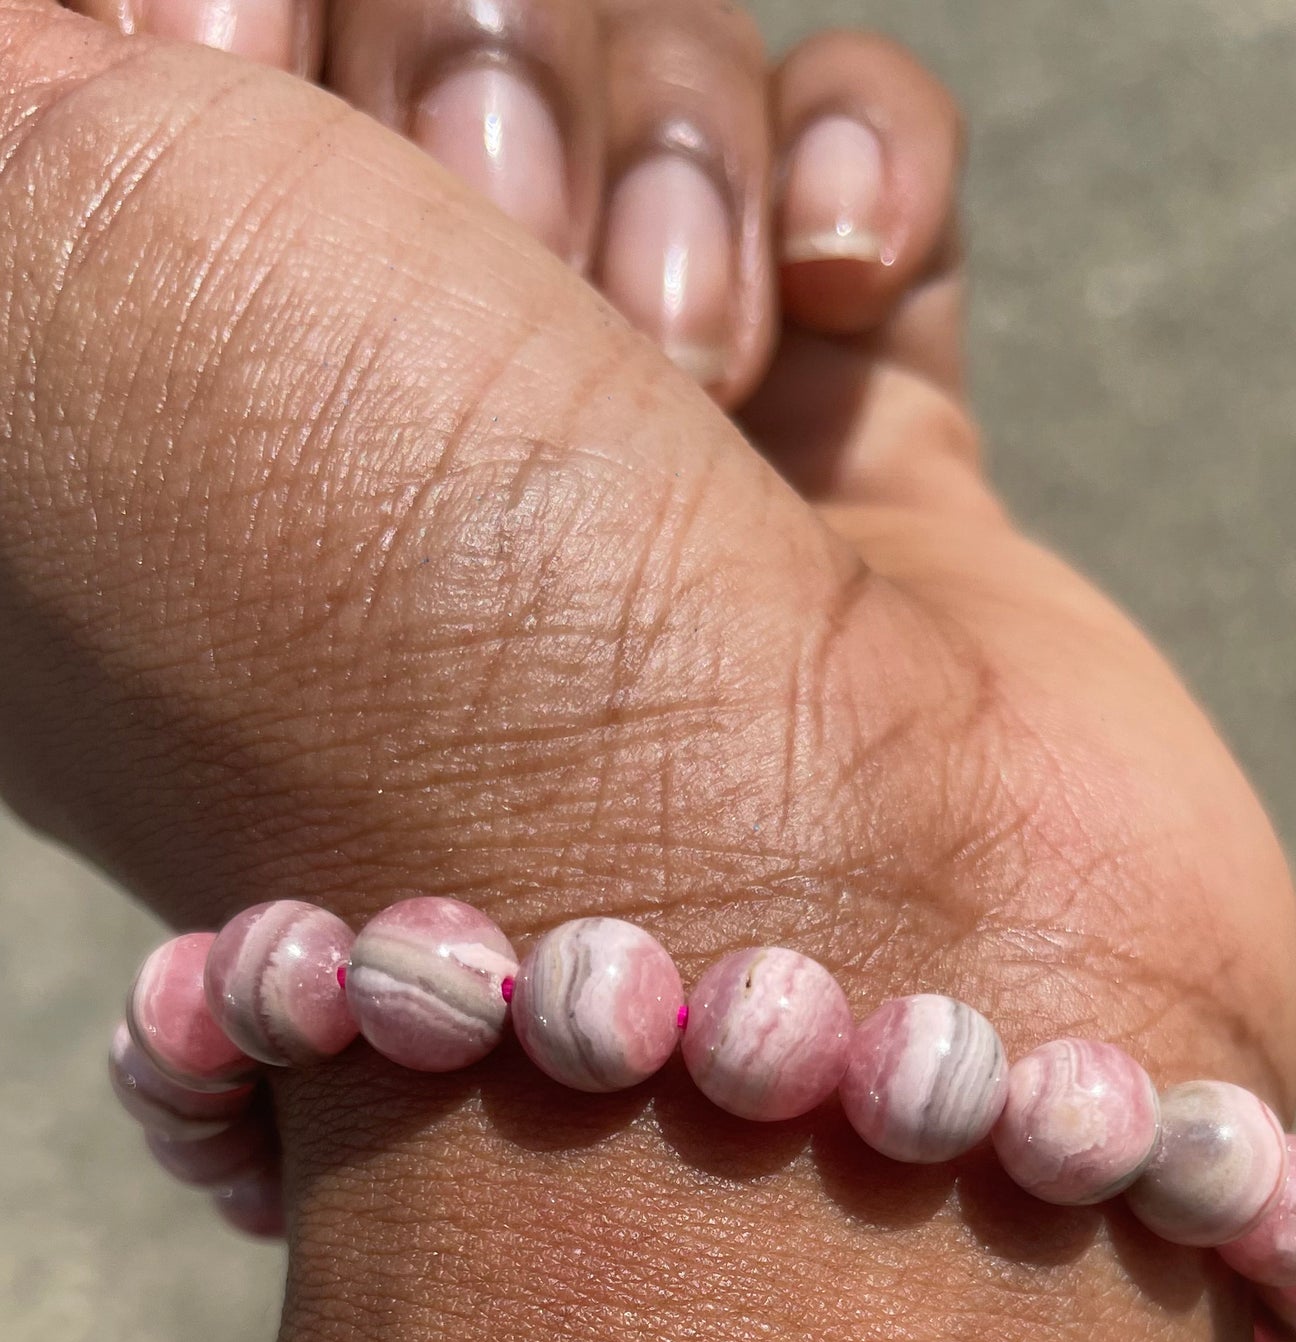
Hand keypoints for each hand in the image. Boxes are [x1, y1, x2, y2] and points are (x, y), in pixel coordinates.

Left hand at [0, 0, 1295, 1113]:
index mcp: (103, 383)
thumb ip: (23, 83)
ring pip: (640, 37)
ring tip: (682, 387)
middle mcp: (350, 398)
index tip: (223, 101)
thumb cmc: (373, 628)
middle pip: (407, 1)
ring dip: (663, 157)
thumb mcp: (30, 266)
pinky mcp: (845, 456)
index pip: (162, 29)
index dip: (202, 11)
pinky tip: (828, 309)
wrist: (764, 936)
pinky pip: (854, 132)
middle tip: (482, 296)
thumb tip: (112, 40)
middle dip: (455, 78)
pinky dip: (851, 169)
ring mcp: (612, 427)